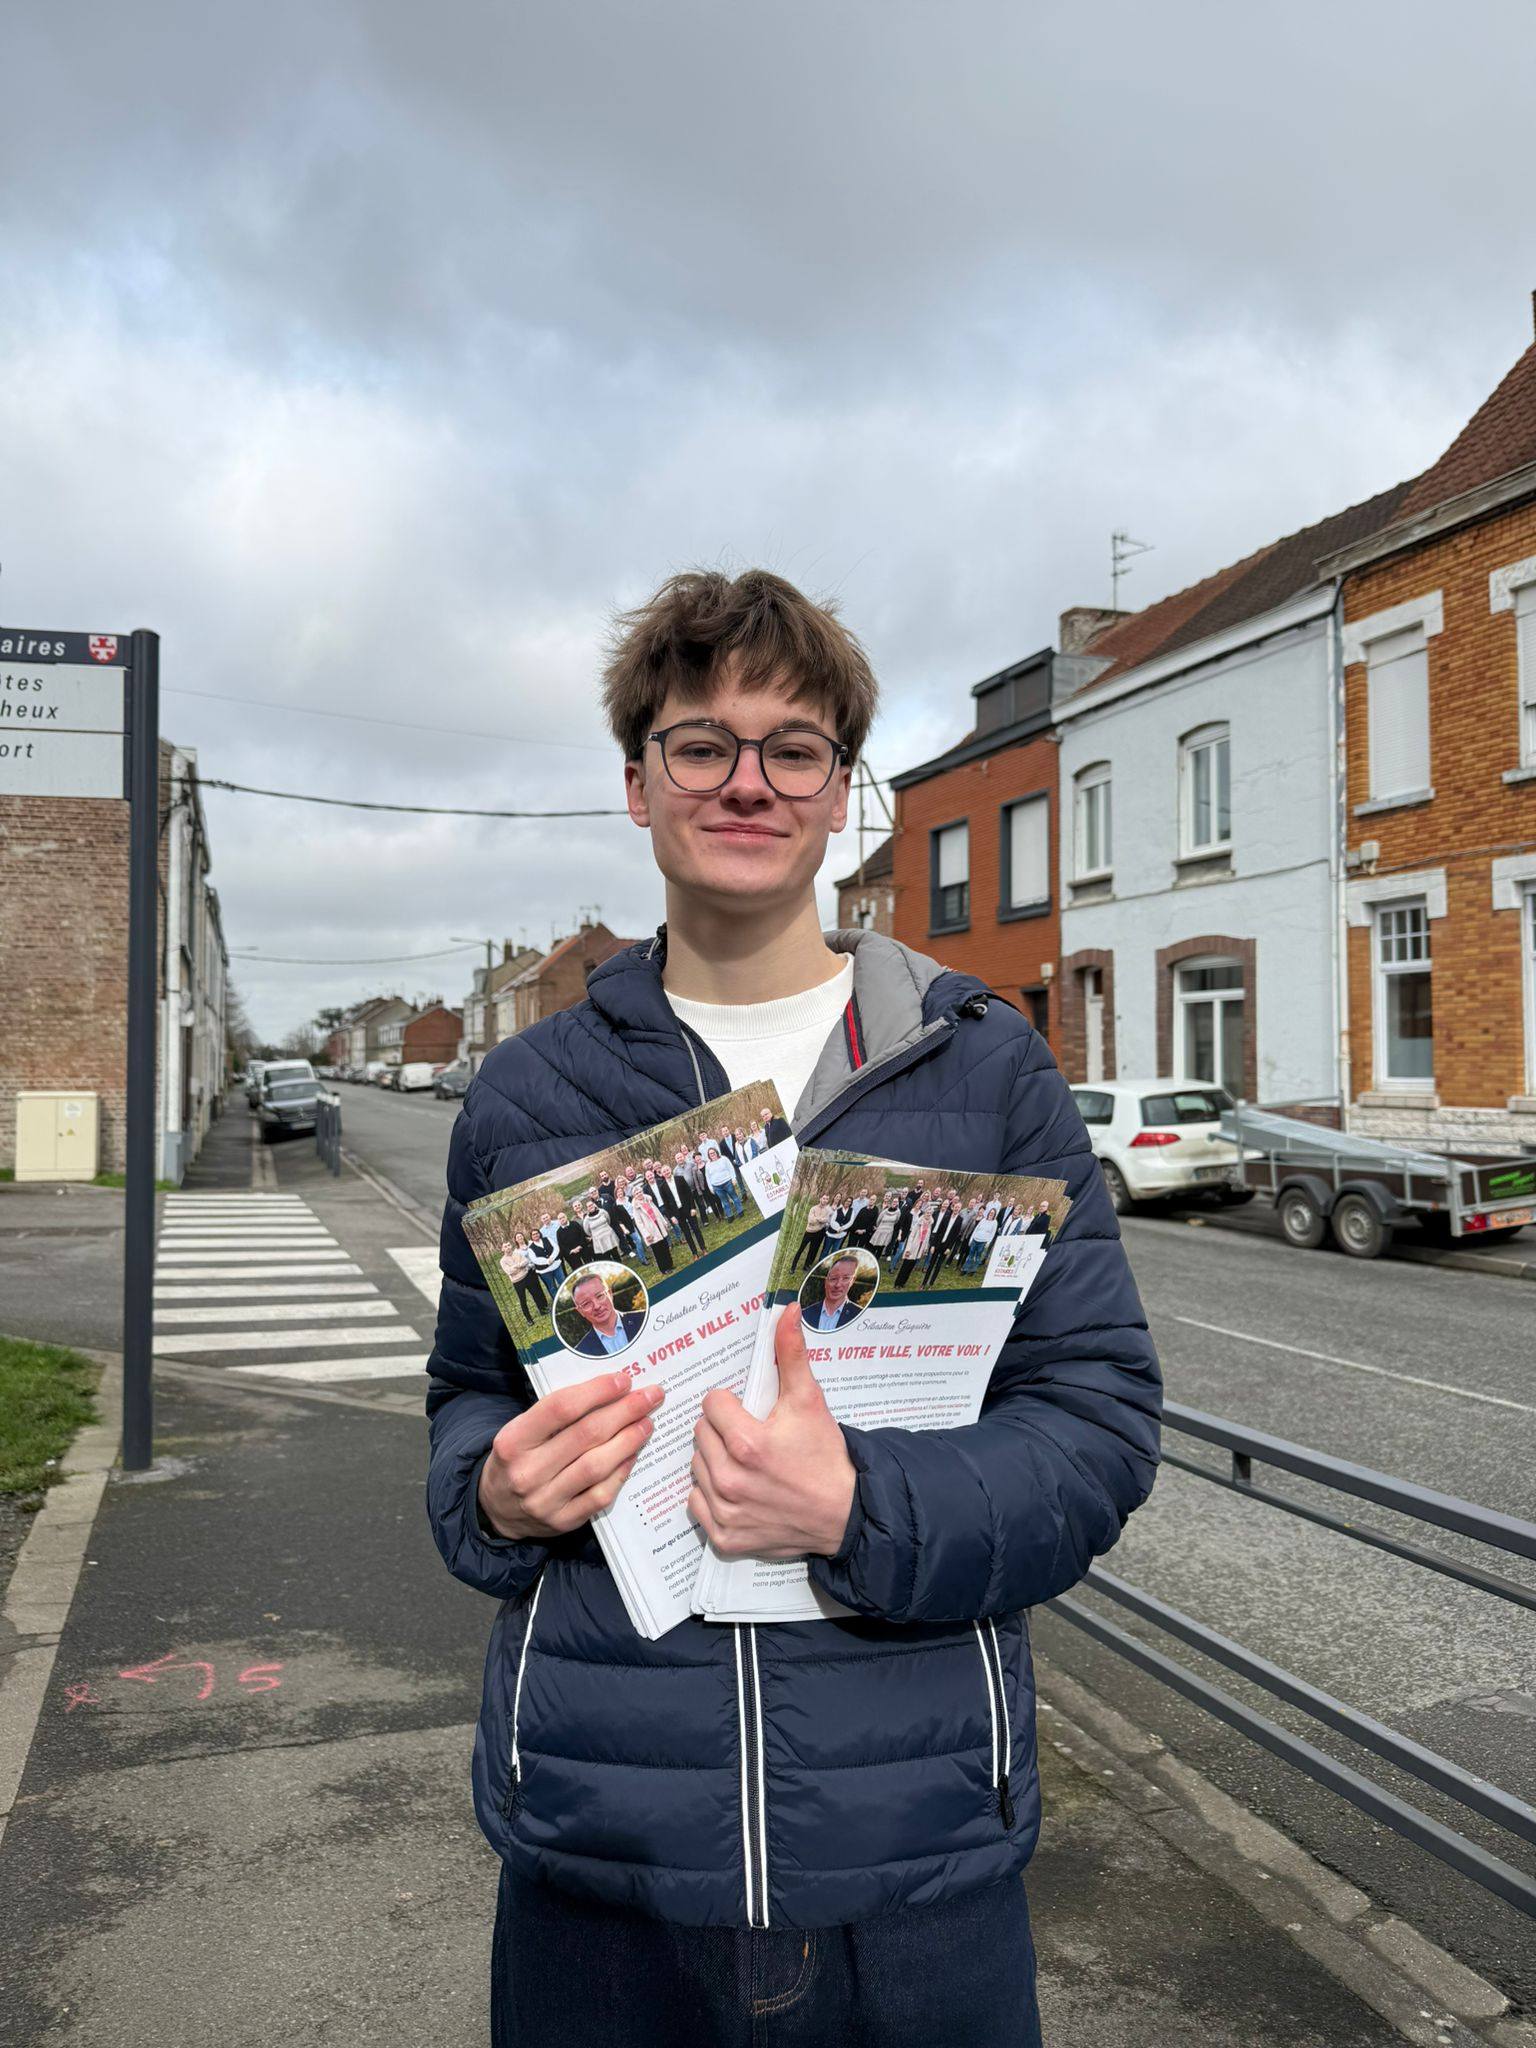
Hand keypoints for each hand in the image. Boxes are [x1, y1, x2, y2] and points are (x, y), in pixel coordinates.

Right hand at [478, 1371, 663, 1540]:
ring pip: (596, 1465)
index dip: (597, 1391)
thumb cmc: (517, 1458)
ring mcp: (545, 1500)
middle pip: (586, 1435)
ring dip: (628, 1440)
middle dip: (625, 1411)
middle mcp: (527, 1472)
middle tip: (650, 1396)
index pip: (561, 1408)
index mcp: (513, 1441)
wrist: (496, 1509)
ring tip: (647, 1423)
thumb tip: (610, 1391)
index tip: (624, 1380)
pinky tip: (633, 1455)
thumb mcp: (521, 1431)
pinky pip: (600, 1495)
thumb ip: (555, 1415)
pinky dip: (621, 1472)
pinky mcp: (562, 1521)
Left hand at [689, 1305, 856, 1559]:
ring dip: (715, 1461)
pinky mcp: (725, 1537)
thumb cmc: (825, 1455)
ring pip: (697, 1467)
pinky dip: (711, 1496)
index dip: (731, 1405)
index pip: (711, 1405)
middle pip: (700, 1435)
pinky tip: (739, 1491)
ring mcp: (725, 1511)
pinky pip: (696, 1504)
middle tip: (750, 1438)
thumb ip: (792, 1355)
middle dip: (722, 1431)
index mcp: (747, 1442)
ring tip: (746, 1463)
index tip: (751, 1414)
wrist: (845, 1513)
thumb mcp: (809, 1401)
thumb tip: (788, 1311)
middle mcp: (730, 1479)